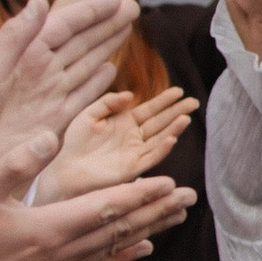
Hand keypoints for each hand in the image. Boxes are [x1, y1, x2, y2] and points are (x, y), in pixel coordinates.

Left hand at [0, 0, 138, 182]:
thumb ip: (15, 36)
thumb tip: (40, 0)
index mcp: (24, 54)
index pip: (65, 25)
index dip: (91, 12)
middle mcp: (40, 71)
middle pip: (81, 41)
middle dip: (106, 24)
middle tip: (132, 8)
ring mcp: (48, 95)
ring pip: (86, 64)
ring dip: (107, 46)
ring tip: (125, 30)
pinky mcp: (54, 120)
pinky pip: (82, 96)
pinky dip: (98, 83)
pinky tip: (109, 70)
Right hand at [0, 140, 192, 260]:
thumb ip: (14, 163)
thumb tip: (46, 138)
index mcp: (48, 228)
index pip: (106, 207)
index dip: (140, 194)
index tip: (170, 183)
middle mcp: (62, 252)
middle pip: (121, 228)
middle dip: (157, 211)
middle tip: (190, 198)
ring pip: (116, 248)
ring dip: (149, 230)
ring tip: (176, 217)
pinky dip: (124, 256)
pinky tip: (142, 249)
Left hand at [41, 85, 194, 201]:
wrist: (66, 169)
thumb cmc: (76, 143)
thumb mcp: (89, 115)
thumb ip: (108, 102)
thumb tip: (131, 95)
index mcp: (125, 122)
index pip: (150, 109)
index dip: (164, 100)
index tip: (179, 91)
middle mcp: (134, 137)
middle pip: (161, 122)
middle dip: (177, 111)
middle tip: (194, 101)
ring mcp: (136, 152)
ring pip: (160, 138)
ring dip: (174, 129)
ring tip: (186, 117)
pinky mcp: (134, 168)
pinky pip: (152, 157)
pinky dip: (163, 148)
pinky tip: (172, 138)